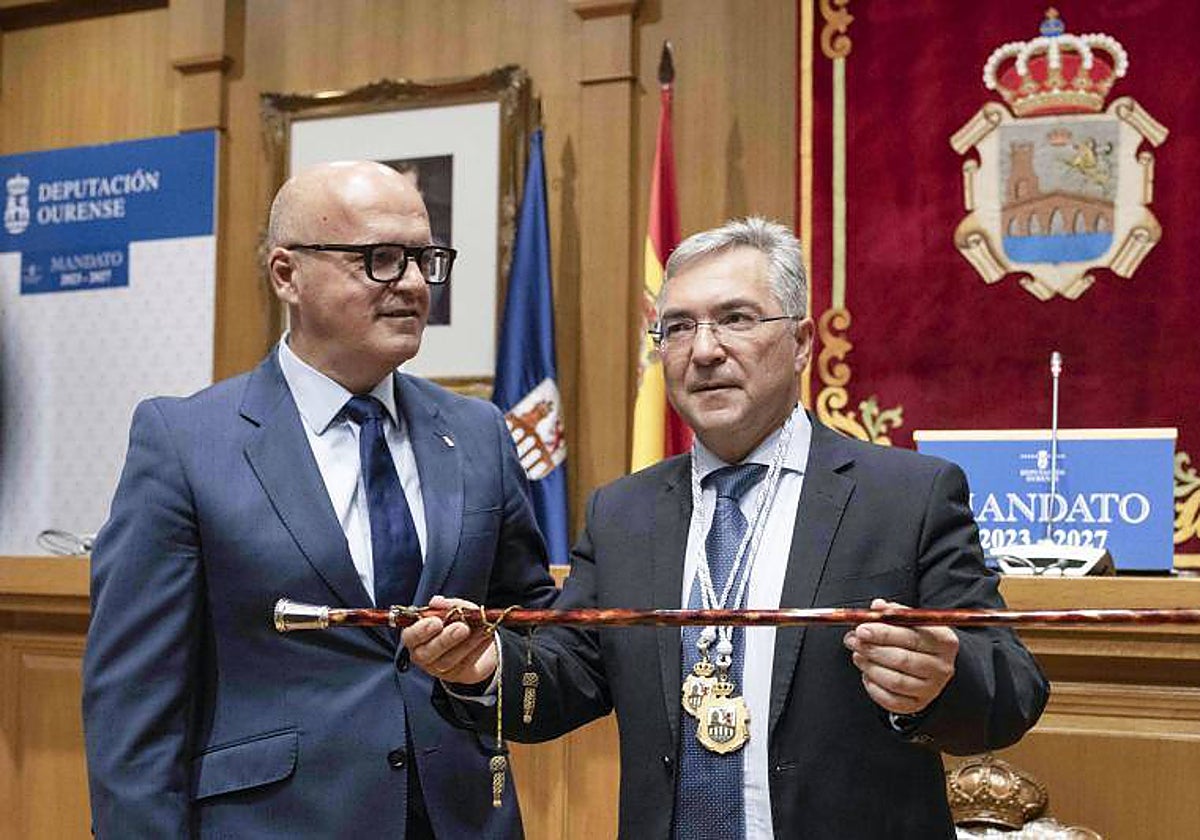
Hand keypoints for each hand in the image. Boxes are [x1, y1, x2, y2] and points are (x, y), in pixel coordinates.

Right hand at [401, 595, 498, 685]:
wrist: (473, 640)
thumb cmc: (456, 621)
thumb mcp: (454, 608)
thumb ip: (446, 605)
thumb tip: (437, 602)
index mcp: (415, 636)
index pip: (410, 636)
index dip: (421, 630)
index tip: (437, 621)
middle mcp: (422, 654)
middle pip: (427, 653)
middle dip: (445, 640)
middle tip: (462, 627)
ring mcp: (437, 667)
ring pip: (448, 660)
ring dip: (467, 644)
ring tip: (482, 631)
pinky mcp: (455, 674)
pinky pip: (465, 664)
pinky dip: (478, 649)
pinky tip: (487, 637)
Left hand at [843, 598, 957, 714]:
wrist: (930, 665)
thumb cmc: (916, 639)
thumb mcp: (910, 622)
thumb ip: (893, 613)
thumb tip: (877, 606)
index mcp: (944, 641)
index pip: (912, 636)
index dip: (884, 633)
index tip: (861, 629)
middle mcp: (942, 666)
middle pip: (903, 660)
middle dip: (872, 649)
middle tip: (853, 640)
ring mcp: (931, 688)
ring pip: (895, 681)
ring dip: (870, 666)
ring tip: (857, 654)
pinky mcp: (917, 705)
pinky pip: (890, 700)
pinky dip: (873, 686)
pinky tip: (867, 673)